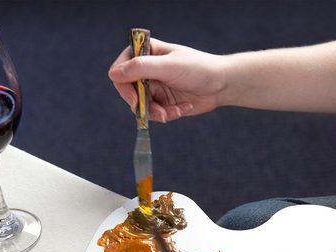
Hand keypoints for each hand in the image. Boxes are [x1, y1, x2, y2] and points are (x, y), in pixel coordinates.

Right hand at [108, 38, 226, 121]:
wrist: (222, 85)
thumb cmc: (198, 68)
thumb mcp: (169, 66)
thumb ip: (141, 68)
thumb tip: (113, 74)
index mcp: (146, 53)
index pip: (121, 67)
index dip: (123, 84)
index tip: (135, 99)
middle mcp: (147, 70)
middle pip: (128, 90)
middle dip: (142, 104)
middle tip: (157, 112)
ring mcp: (154, 87)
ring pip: (141, 106)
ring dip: (157, 112)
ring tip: (173, 112)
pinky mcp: (163, 102)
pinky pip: (156, 113)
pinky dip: (168, 114)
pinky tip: (184, 108)